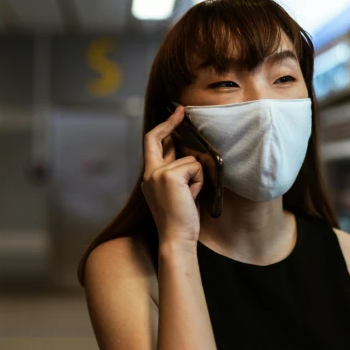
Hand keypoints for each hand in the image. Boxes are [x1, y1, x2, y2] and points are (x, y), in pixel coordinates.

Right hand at [141, 106, 202, 249]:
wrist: (176, 238)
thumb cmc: (181, 219)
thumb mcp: (176, 191)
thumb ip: (177, 171)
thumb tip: (189, 152)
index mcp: (149, 176)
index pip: (152, 144)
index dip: (163, 127)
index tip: (174, 115)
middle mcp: (149, 173)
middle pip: (156, 137)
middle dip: (170, 122)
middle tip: (181, 110)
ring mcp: (157, 173)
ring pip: (189, 159)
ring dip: (197, 177)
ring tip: (191, 197)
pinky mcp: (170, 176)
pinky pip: (195, 167)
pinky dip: (199, 182)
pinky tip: (193, 197)